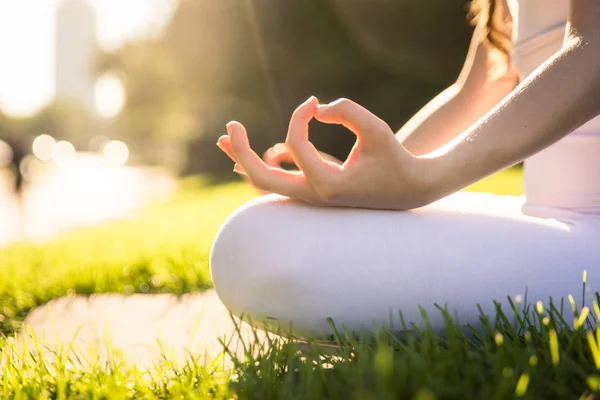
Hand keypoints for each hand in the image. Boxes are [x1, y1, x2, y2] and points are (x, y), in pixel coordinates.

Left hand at [217, 96, 434, 209]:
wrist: (408, 189)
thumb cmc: (394, 159)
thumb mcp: (375, 129)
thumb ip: (346, 111)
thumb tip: (314, 111)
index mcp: (327, 185)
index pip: (295, 144)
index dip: (298, 117)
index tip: (311, 102)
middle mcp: (313, 196)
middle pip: (261, 178)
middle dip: (241, 151)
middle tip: (230, 126)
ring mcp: (310, 197)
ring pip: (264, 183)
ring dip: (243, 160)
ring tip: (223, 138)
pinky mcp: (312, 191)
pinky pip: (277, 182)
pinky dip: (259, 167)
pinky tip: (242, 159)